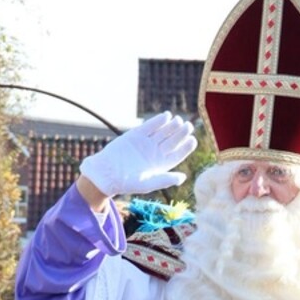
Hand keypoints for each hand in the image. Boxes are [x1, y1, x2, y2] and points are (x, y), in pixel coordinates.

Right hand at [80, 113, 196, 197]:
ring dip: (172, 126)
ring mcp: (146, 143)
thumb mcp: (148, 184)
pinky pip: (150, 126)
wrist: (107, 173)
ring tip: (179, 121)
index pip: (177, 154)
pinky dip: (158, 121)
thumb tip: (183, 178)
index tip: (193, 140)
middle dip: (181, 133)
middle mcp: (155, 152)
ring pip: (163, 132)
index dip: (186, 147)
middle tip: (189, 126)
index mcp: (161, 165)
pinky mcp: (136, 135)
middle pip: (172, 141)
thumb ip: (165, 179)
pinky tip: (167, 116)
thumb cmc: (127, 183)